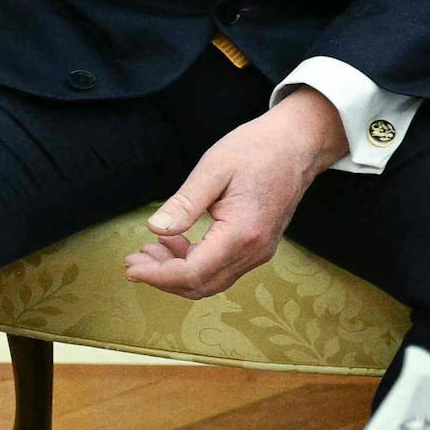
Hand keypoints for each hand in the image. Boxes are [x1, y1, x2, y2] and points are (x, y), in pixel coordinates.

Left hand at [125, 90, 348, 298]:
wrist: (299, 144)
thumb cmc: (258, 149)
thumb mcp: (213, 169)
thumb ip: (184, 204)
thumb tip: (154, 229)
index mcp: (242, 234)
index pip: (192, 273)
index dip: (157, 276)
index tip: (130, 267)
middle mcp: (254, 251)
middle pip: (201, 286)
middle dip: (162, 278)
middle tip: (133, 261)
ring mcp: (259, 252)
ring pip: (211, 281)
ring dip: (176, 272)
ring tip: (149, 249)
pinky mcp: (258, 246)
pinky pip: (222, 268)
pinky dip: (194, 262)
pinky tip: (174, 241)